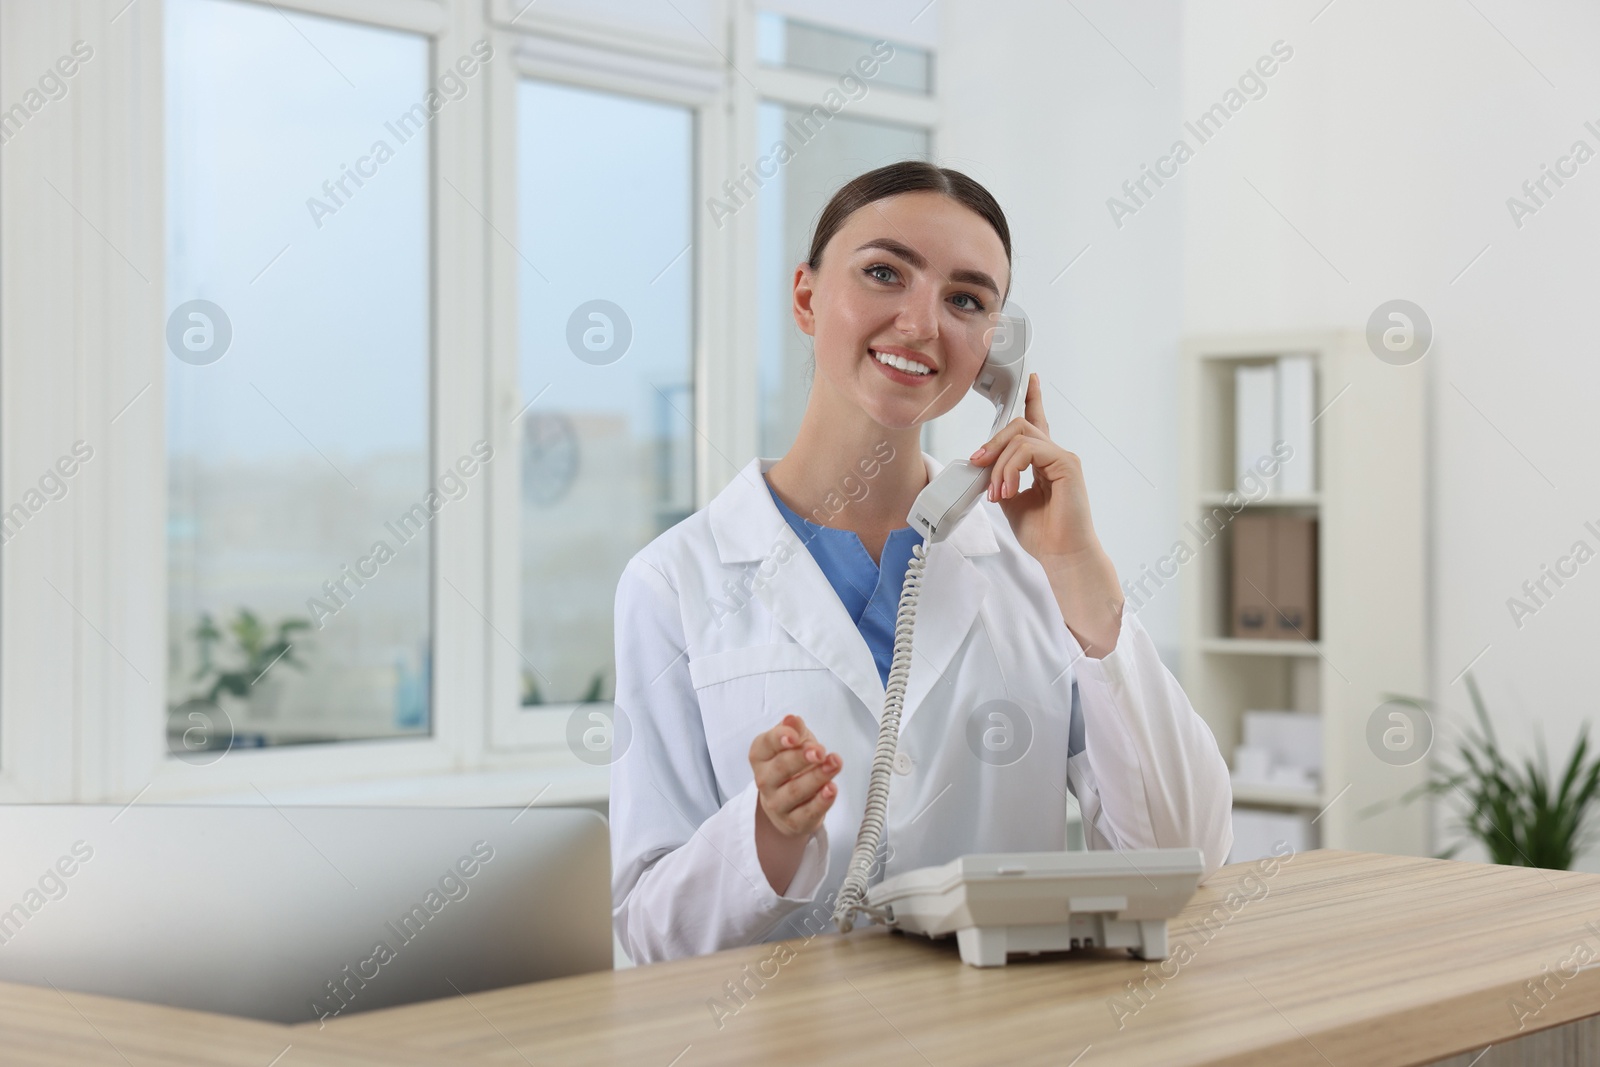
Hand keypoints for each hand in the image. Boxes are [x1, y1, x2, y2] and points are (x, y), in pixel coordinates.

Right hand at [749, 714, 840, 837]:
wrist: (789, 803)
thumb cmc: (791, 765)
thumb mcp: (794, 742)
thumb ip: (794, 729)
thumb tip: (792, 719)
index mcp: (761, 756)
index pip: (765, 745)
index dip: (779, 738)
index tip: (794, 736)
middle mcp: (764, 780)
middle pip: (781, 768)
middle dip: (801, 758)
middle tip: (820, 751)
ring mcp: (777, 803)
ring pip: (796, 791)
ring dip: (817, 777)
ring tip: (834, 764)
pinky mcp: (793, 822)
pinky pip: (807, 812)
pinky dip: (821, 801)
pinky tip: (831, 789)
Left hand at [969, 372, 1125, 655]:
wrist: (1062, 556)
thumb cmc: (1043, 534)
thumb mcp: (1011, 501)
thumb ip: (1000, 477)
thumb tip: (982, 467)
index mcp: (1044, 461)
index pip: (1036, 422)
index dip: (1032, 398)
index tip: (1029, 378)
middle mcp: (1056, 454)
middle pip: (1019, 425)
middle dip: (992, 442)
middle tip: (977, 464)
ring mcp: (1063, 457)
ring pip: (1020, 437)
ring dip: (999, 464)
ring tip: (997, 492)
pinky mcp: (1067, 464)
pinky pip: (1030, 450)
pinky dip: (1010, 469)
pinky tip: (1007, 490)